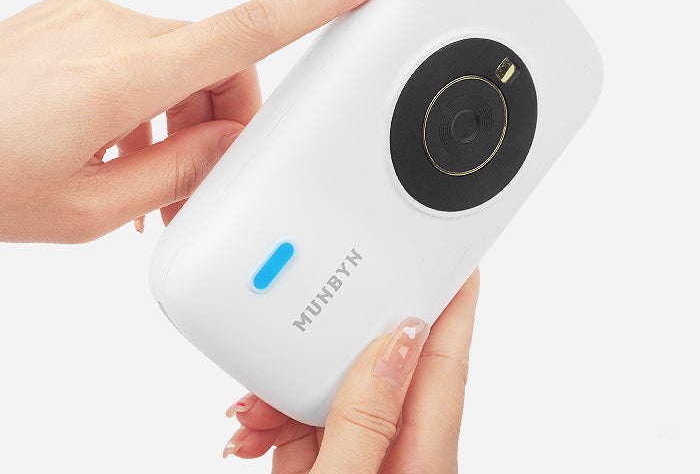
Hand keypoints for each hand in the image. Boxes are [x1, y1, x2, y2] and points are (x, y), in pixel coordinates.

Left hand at [0, 0, 408, 242]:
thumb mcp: (90, 211)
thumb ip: (181, 174)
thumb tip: (231, 146)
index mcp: (125, 76)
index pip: (254, 26)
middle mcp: (110, 27)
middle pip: (221, 60)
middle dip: (225, 122)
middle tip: (195, 186)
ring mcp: (84, 14)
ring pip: (180, 59)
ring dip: (180, 117)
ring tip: (140, 182)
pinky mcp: (64, 16)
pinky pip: (138, 50)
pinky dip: (144, 98)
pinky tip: (110, 148)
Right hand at [223, 269, 479, 472]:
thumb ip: (366, 417)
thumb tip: (391, 346)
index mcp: (427, 455)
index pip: (446, 359)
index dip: (449, 298)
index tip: (440, 249)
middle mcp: (403, 456)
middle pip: (385, 367)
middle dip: (338, 339)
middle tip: (300, 317)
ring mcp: (366, 462)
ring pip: (339, 395)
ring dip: (291, 388)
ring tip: (254, 405)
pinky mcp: (328, 472)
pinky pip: (308, 427)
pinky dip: (275, 420)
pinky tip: (249, 430)